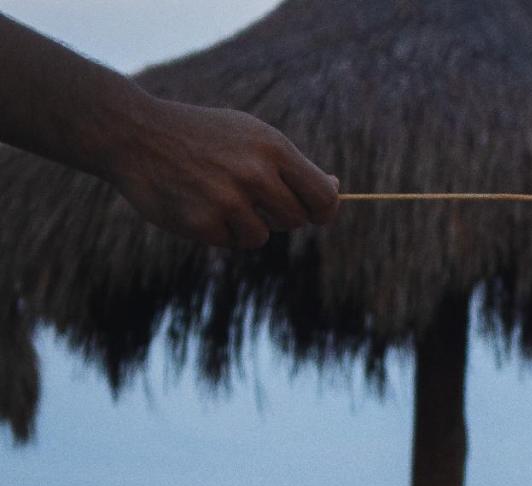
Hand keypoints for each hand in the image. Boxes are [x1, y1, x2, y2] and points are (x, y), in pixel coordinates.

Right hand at [105, 96, 339, 248]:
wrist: (134, 133)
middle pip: (295, 221)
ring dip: (246, 225)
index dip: (324, 211)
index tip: (316, 214)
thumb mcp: (252, 135)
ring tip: (218, 196)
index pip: (323, 197)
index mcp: (273, 149)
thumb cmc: (202, 135)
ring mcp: (227, 200)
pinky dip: (218, 231)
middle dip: (280, 216)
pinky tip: (196, 203)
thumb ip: (292, 166)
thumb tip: (334, 189)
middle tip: (252, 197)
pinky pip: (229, 243)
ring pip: (261, 237)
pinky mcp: (202, 223)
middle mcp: (255, 173)